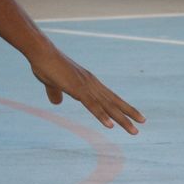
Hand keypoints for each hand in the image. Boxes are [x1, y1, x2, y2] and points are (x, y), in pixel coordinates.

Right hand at [27, 44, 143, 134]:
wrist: (40, 52)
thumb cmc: (45, 64)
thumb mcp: (52, 82)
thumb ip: (55, 93)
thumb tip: (56, 102)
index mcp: (87, 81)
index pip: (109, 96)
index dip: (121, 105)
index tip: (133, 113)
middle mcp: (91, 83)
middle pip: (113, 101)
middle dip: (128, 113)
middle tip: (143, 122)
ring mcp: (85, 86)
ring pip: (107, 106)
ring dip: (121, 119)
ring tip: (134, 131)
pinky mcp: (77, 89)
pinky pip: (92, 105)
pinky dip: (102, 115)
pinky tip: (110, 125)